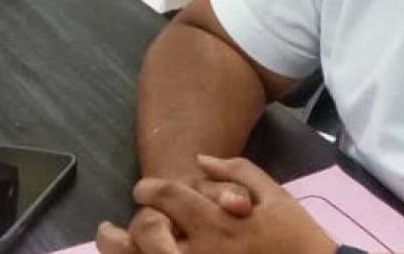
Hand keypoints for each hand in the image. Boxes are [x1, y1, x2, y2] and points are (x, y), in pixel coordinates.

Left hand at [126, 155, 335, 253]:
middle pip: (145, 232)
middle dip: (129, 223)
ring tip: (109, 242)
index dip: (149, 188)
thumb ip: (237, 171)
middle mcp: (199, 250)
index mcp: (216, 220)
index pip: (167, 197)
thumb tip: (201, 159)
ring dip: (119, 251)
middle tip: (118, 223)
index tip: (144, 189)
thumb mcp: (274, 194)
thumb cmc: (294, 234)